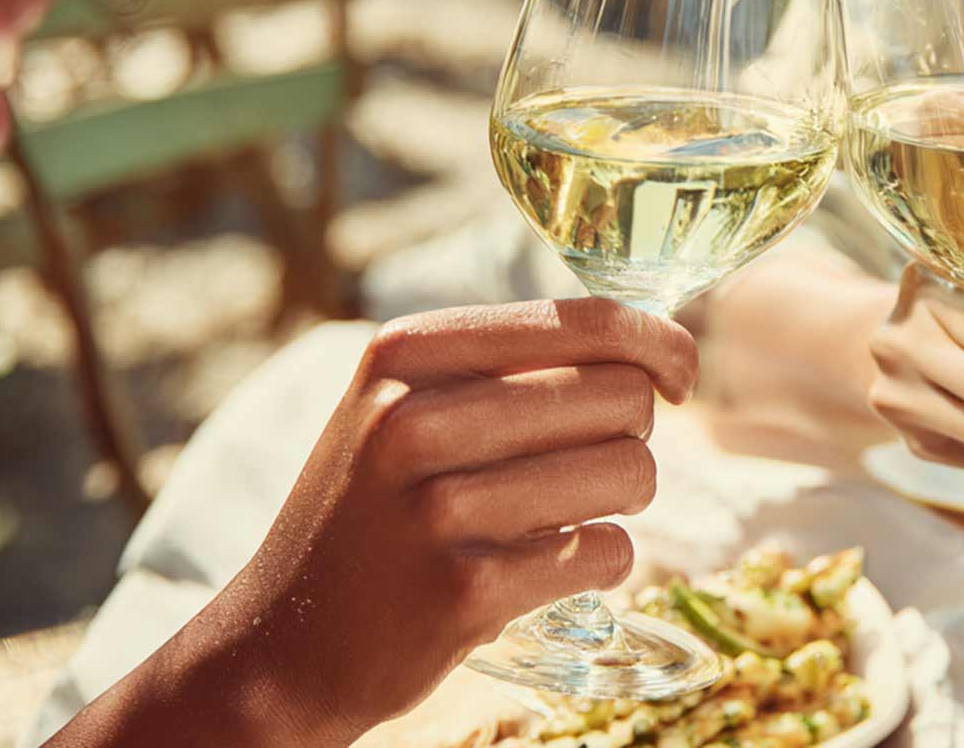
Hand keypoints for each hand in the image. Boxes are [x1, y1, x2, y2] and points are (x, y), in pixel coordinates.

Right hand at [174, 299, 697, 741]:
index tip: (680, 376)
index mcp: (408, 354)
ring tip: (569, 515)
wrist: (282, 642)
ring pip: (629, 473)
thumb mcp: (405, 405)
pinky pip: (607, 553)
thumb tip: (655, 338)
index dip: (662, 344)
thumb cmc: (375, 508)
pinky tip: (550, 567)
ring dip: (625, 499)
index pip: (588, 321)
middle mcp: (415, 421)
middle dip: (635, 432)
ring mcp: (438, 510)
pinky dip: (602, 561)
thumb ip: (508, 362)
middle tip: (591, 464)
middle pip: (624, 397)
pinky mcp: (465, 592)